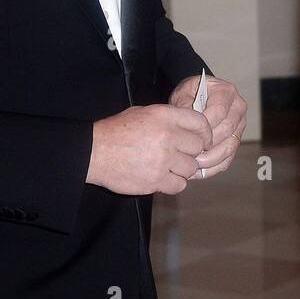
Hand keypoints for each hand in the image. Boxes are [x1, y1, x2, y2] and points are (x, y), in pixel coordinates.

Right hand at [86, 104, 213, 194]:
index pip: (200, 122)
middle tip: (179, 155)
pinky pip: (179, 185)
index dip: (205, 133)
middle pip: (197, 147)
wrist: (94, 152)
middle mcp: (167, 136)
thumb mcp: (143, 113)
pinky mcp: (156, 180)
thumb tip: (188, 128)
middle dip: (190, 152)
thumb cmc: (116, 131)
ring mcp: (163, 159)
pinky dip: (173, 183)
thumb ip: (168, 119)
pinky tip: (163, 178)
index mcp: (165, 116)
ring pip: (190, 168)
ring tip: (168, 167)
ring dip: (182, 169)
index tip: (203, 141)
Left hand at [169, 75, 246, 179]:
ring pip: (229, 147)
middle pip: (227, 131)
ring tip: (192, 163)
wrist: (197, 97)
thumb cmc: (191, 93)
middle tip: (188, 151)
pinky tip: (197, 170)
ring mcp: (239, 126)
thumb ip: (185, 105)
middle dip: (207, 143)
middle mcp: (238, 109)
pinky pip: (228, 159)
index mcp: (226, 92)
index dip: (204, 125)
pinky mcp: (235, 142)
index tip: (188, 133)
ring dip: (210, 158)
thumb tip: (188, 124)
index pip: (219, 111)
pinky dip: (213, 167)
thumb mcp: (184, 92)